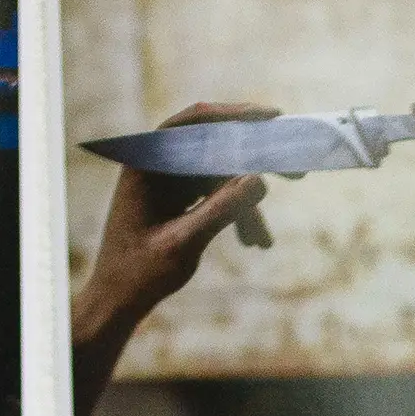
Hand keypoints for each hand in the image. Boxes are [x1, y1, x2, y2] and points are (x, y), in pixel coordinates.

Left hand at [77, 100, 279, 353]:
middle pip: (214, 146)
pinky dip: (236, 214)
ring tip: (262, 241)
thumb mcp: (184, 244)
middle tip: (296, 172)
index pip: (195, 123)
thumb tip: (260, 180)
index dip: (236, 116)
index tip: (273, 118)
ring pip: (221, 176)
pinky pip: (216, 195)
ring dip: (246, 204)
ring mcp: (169, 179)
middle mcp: (157, 162)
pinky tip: (253, 241)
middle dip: (254, 161)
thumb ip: (221, 210)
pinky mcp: (179, 197)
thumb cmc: (140, 273)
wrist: (118, 299)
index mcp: (146, 162)